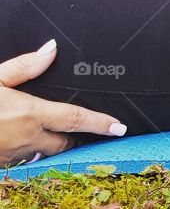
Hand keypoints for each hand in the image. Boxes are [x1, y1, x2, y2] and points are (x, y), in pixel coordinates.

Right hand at [0, 40, 125, 166]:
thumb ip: (23, 67)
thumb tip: (51, 49)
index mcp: (30, 114)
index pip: (75, 118)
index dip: (101, 123)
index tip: (120, 128)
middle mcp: (25, 138)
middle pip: (63, 142)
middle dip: (72, 138)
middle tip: (82, 130)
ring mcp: (11, 156)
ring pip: (41, 153)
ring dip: (47, 145)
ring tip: (51, 135)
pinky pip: (20, 159)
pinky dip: (25, 151)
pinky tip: (19, 140)